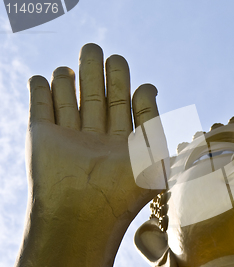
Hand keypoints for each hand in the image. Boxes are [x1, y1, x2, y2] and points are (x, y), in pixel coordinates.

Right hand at [27, 43, 159, 233]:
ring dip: (72, 79)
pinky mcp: (43, 138)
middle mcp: (99, 142)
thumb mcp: (156, 160)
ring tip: (79, 59)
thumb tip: (150, 89)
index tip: (142, 86)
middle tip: (101, 50)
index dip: (138, 97)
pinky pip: (41, 109)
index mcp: (127, 148)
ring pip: (71, 101)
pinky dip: (41, 91)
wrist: (82, 216)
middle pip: (101, 100)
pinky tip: (43, 77)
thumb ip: (159, 128)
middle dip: (102, 75)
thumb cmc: (124, 192)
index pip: (132, 115)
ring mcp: (70, 139)